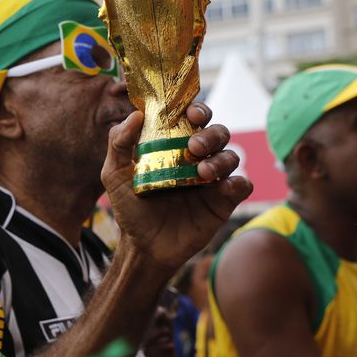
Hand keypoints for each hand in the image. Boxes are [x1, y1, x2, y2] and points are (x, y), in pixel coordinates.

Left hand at [102, 104, 251, 272]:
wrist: (143, 246)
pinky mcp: (224, 202)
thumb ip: (118, 142)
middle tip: (194, 146)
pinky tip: (224, 187)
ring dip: (221, 159)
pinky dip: (239, 182)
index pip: (192, 118)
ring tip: (203, 172)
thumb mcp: (114, 174)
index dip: (196, 110)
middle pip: (217, 133)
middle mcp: (197, 158)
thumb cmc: (129, 207)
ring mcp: (212, 179)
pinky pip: (243, 185)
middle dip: (210, 134)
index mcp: (174, 145)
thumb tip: (136, 114)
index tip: (189, 114)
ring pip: (231, 156)